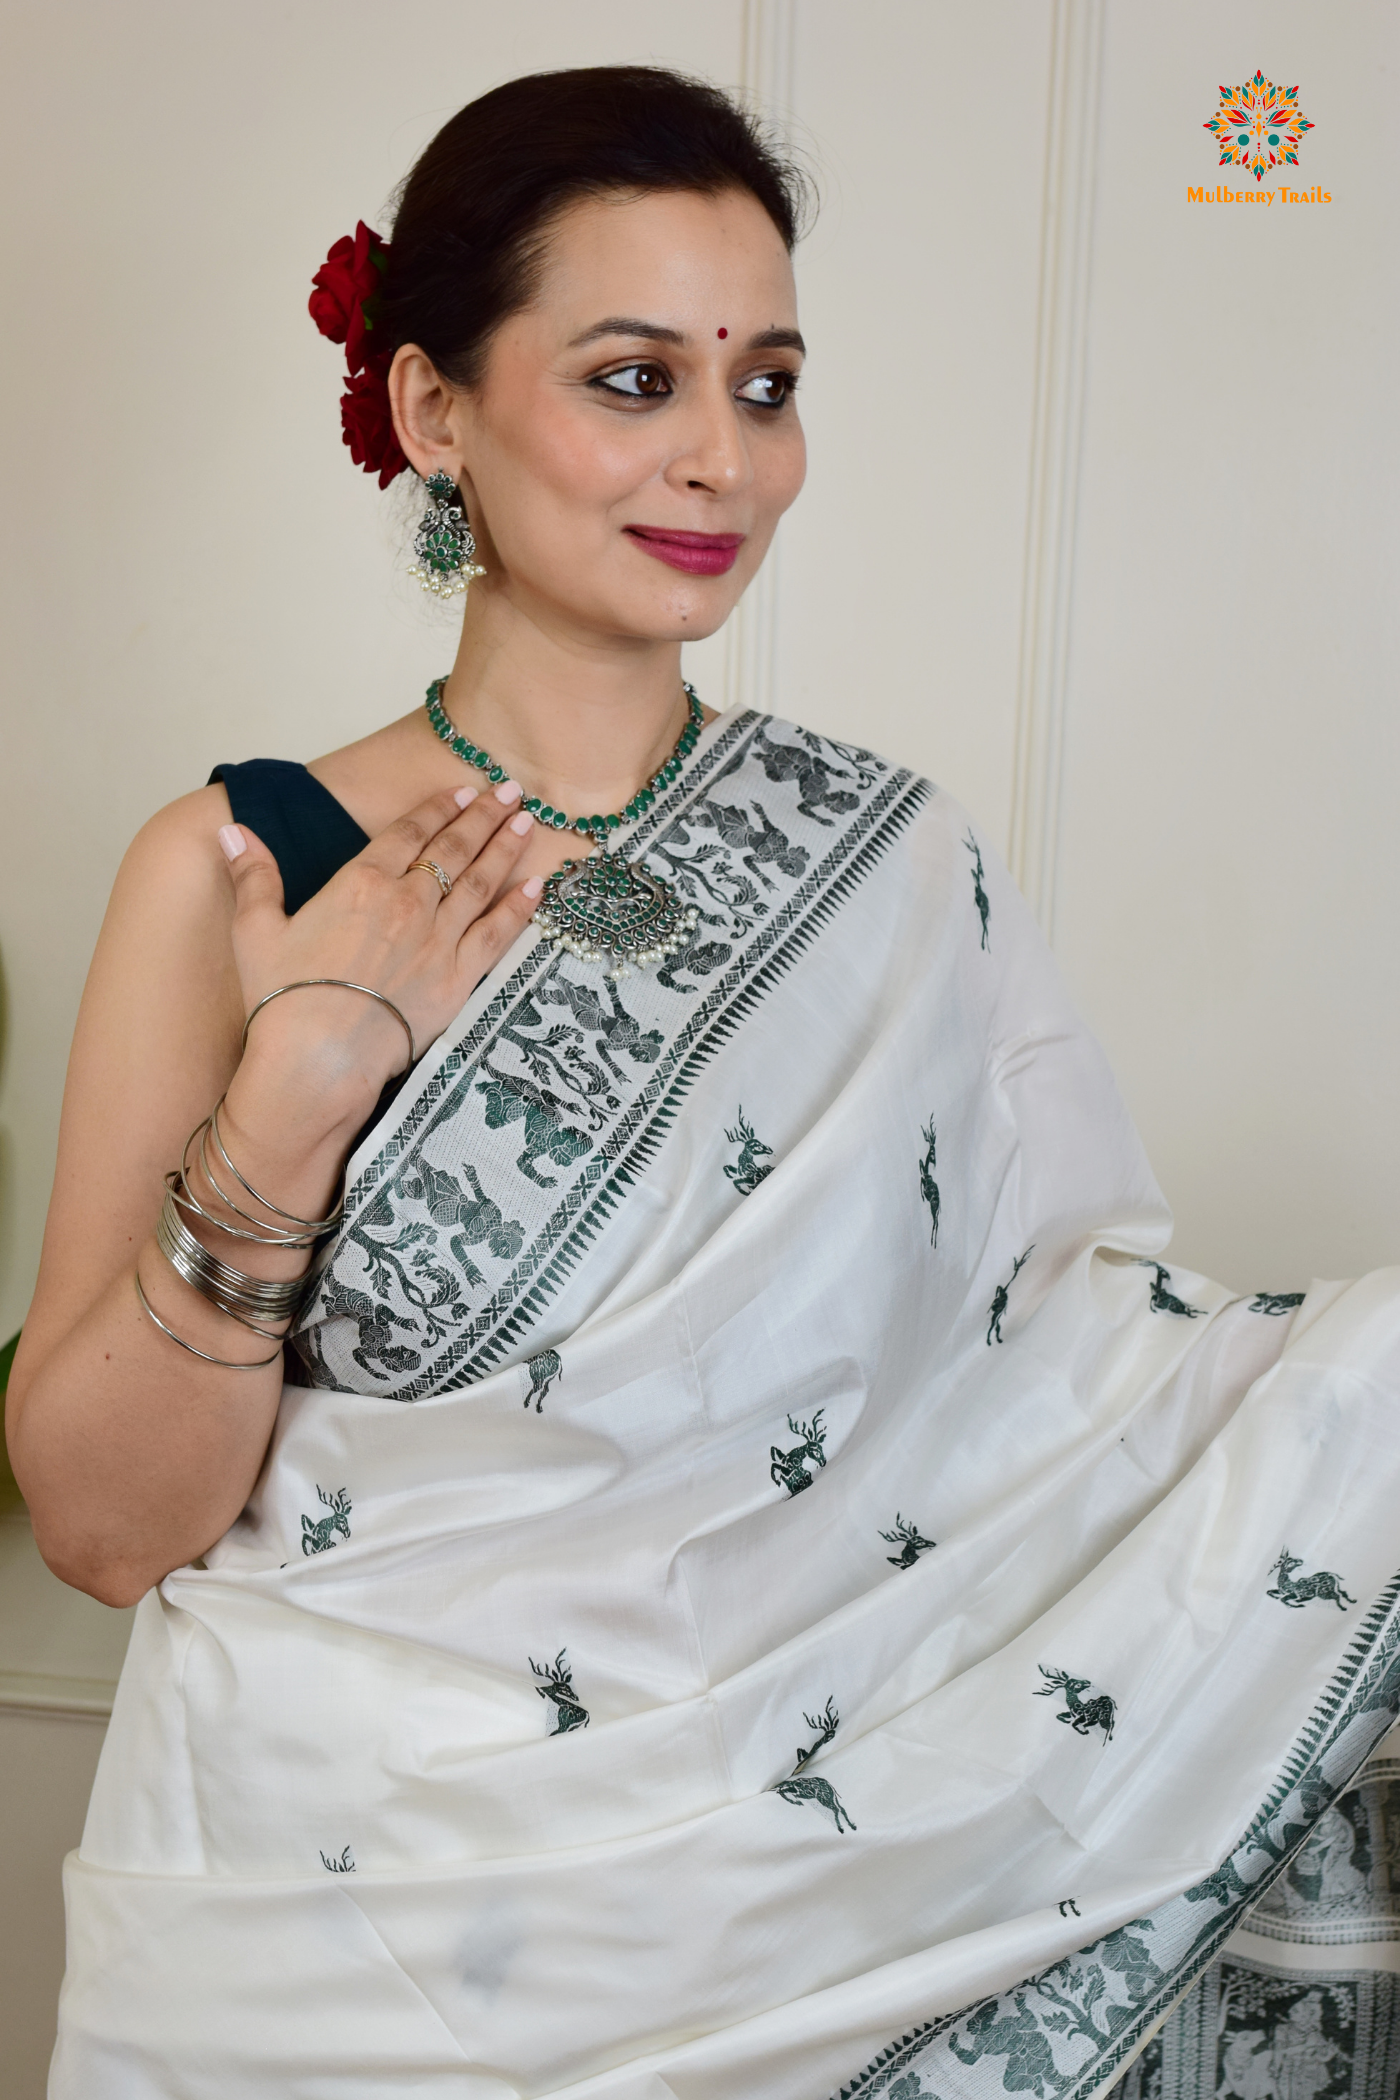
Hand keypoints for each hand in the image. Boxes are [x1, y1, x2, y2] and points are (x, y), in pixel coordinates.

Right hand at [218, 780, 541, 1127]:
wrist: (318, 1059)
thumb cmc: (282, 999)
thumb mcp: (255, 930)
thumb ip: (253, 876)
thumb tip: (232, 830)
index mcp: (360, 884)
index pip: (409, 833)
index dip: (437, 807)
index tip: (461, 790)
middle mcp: (407, 903)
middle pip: (453, 849)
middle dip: (484, 816)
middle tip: (511, 792)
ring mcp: (438, 940)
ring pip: (481, 883)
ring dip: (505, 848)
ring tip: (527, 823)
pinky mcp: (458, 979)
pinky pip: (497, 935)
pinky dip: (520, 908)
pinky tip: (537, 888)